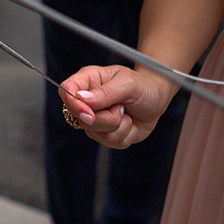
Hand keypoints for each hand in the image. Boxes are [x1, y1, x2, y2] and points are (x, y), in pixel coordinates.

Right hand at [58, 65, 174, 148]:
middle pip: (80, 118)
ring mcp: (95, 119)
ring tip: (125, 112)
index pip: (66, 90)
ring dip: (118, 126)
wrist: (157, 100)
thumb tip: (81, 98)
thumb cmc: (143, 86)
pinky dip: (125, 134)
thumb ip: (105, 92)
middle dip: (105, 118)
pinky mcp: (105, 134)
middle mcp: (87, 101)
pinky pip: (110, 142)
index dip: (73, 104)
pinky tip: (129, 122)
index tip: (89, 113)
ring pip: (96, 133)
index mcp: (87, 81)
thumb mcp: (127, 84)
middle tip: (120, 107)